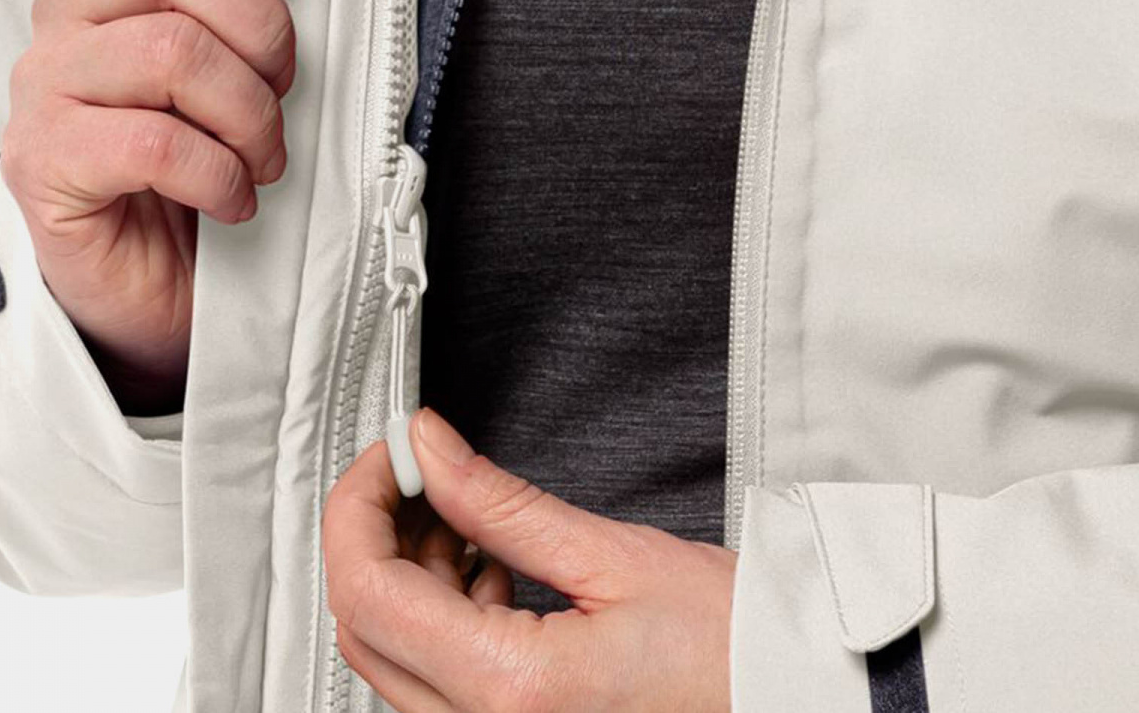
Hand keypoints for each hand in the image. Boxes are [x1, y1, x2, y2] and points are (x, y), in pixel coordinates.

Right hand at [0, 0, 296, 411]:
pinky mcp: (44, 163)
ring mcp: (45, 84)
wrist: (158, 278)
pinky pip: (157, 142)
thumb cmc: (208, 143)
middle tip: (285, 86)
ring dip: (251, 112)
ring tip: (265, 152)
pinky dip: (221, 172)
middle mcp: (70, 6)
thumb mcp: (239, 38)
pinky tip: (237, 197)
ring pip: (174, 51)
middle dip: (262, 24)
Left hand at [322, 406, 735, 711]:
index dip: (359, 505)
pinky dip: (439, 614)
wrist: (779, 699)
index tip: (391, 450)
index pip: (368, 592)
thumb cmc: (727, 647)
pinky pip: (433, 682)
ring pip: (392, 656)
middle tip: (417, 464)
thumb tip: (430, 450)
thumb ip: (501, 503)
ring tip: (462, 511)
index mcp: (509, 690)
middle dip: (375, 532)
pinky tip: (487, 566)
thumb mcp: (610, 553)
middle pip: (364, 628)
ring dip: (407, 572)